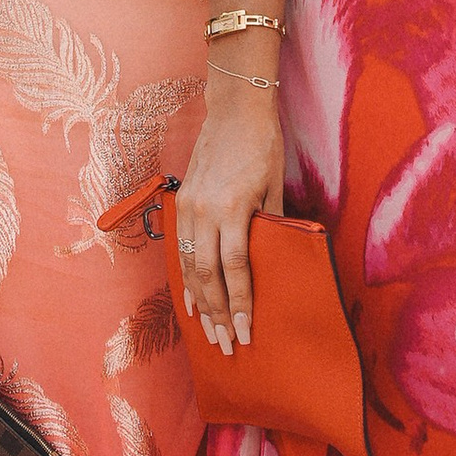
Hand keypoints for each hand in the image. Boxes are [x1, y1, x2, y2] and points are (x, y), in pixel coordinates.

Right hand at [174, 78, 283, 352]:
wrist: (233, 108)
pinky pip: (180, 248)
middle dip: (217, 314)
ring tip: (209, 333)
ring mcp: (188, 206)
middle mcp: (205, 210)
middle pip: (207, 275)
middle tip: (226, 347)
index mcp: (234, 208)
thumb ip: (271, 225)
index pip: (236, 268)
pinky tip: (191, 301)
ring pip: (189, 266)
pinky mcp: (181, 201)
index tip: (246, 332)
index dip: (240, 303)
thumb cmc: (263, 145)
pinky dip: (185, 278)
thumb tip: (273, 260)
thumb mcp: (275, 186)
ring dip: (200, 303)